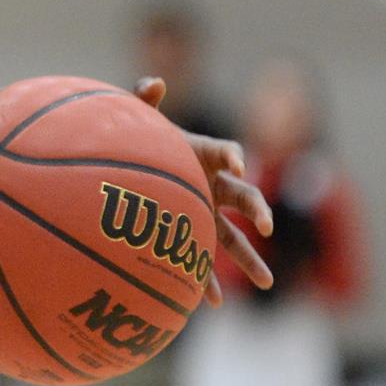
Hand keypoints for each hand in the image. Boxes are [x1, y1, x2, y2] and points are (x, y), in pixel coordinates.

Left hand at [134, 77, 274, 306]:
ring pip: (232, 239)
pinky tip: (214, 304)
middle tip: (266, 224)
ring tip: (267, 283)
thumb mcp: (136, 123)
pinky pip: (201, 262)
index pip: (223, 152)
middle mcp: (209, 186)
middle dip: (257, 210)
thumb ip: (142, 100)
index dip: (231, 154)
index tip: (235, 163)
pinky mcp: (188, 237)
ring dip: (250, 260)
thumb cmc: (133, 143)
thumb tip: (152, 81)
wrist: (118, 170)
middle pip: (242, 197)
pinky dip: (206, 282)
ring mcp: (202, 214)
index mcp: (200, 156)